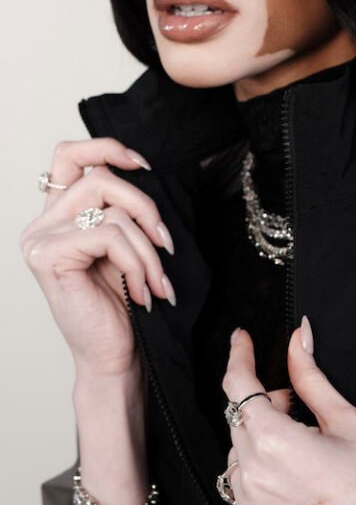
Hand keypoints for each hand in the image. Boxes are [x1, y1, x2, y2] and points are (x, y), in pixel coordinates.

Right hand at [20, 138, 174, 379]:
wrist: (115, 356)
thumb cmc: (123, 306)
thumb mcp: (127, 248)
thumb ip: (122, 211)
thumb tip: (143, 170)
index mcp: (59, 215)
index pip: (69, 155)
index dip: (106, 147)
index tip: (143, 164)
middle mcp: (42, 223)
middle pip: (99, 177)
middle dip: (145, 207)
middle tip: (166, 243)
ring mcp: (40, 240)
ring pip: (112, 211)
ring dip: (148, 249)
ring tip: (157, 280)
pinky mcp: (48, 257)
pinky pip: (110, 237)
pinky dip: (138, 263)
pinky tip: (143, 293)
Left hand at [222, 319, 355, 504]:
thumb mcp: (346, 419)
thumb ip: (310, 376)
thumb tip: (298, 337)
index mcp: (273, 440)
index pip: (238, 386)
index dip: (239, 357)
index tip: (241, 339)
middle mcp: (251, 476)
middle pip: (240, 422)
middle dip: (265, 407)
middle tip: (299, 411)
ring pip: (239, 459)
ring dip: (261, 447)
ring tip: (305, 457)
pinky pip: (243, 497)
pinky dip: (261, 484)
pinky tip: (298, 489)